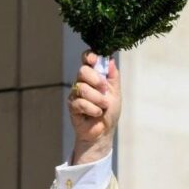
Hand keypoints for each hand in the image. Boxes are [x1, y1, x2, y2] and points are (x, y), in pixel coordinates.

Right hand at [68, 50, 120, 164]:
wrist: (105, 131)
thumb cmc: (110, 112)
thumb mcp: (116, 93)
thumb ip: (113, 76)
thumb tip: (110, 59)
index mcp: (93, 77)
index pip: (86, 60)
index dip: (89, 56)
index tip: (94, 60)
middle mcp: (82, 83)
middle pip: (83, 71)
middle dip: (97, 80)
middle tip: (104, 90)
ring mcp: (76, 94)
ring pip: (83, 88)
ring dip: (98, 99)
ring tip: (103, 107)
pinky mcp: (72, 106)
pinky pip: (81, 103)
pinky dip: (93, 109)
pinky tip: (97, 113)